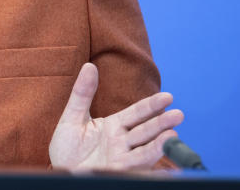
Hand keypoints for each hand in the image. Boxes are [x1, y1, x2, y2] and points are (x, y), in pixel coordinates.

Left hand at [48, 63, 183, 170]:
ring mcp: (122, 159)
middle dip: (162, 123)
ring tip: (172, 137)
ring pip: (145, 151)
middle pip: (146, 131)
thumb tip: (89, 65)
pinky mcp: (119, 174)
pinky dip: (151, 172)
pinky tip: (163, 171)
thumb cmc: (67, 145)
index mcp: (114, 125)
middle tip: (178, 115)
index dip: (152, 105)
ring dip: (159, 145)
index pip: (137, 113)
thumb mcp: (72, 117)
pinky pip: (137, 172)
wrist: (61, 171)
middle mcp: (122, 142)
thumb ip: (82, 93)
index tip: (168, 97)